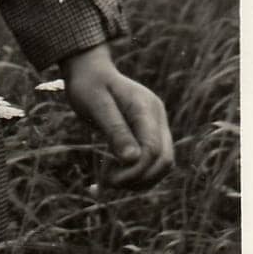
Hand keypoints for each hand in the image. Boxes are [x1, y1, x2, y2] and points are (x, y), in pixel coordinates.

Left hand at [61, 43, 174, 190]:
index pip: (153, 150)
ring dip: (138, 180)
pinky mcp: (148, 134)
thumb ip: (115, 130)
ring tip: (108, 180)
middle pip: (164, 161)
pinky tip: (111, 176)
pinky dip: (135, 174)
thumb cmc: (88, 85)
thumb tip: (132, 159)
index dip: (135, 171)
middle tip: (107, 182)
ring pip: (161, 165)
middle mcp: (157, 117)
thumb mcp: (96, 105)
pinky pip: (150, 161)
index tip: (109, 179)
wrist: (89, 71)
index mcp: (146, 108)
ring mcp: (155, 126)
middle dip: (138, 179)